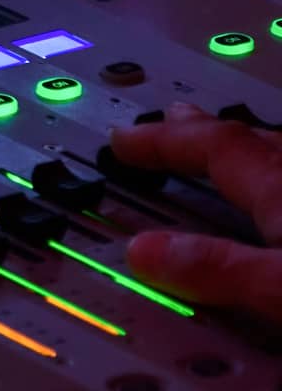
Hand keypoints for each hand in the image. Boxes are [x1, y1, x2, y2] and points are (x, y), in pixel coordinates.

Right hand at [109, 102, 281, 320]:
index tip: (125, 140)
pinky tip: (276, 199)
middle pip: (248, 140)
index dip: (162, 139)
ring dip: (243, 150)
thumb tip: (145, 253)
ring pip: (279, 157)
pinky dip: (276, 177)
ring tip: (222, 150)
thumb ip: (214, 268)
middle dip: (199, 132)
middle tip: (169, 122)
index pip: (213, 146)